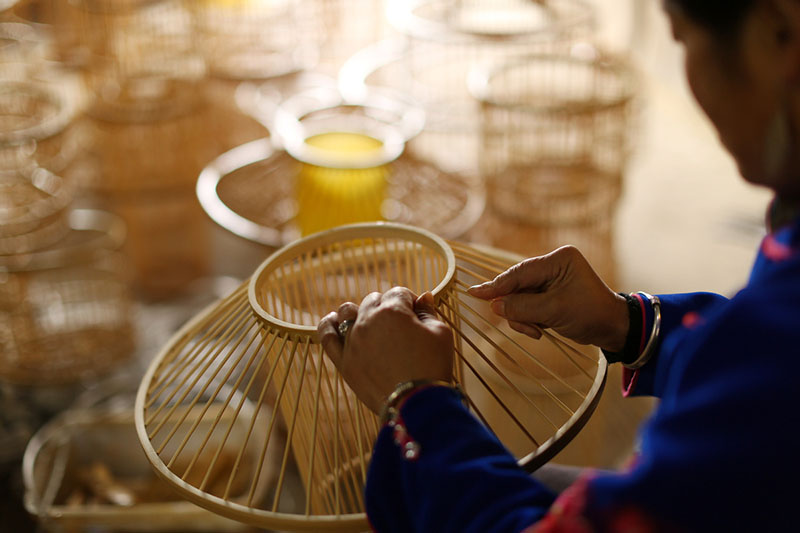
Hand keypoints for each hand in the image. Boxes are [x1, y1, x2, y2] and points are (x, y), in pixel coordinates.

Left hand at [317, 287, 453, 413]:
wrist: (416, 406)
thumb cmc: (431, 367)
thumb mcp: (440, 334)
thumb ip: (428, 312)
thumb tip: (423, 297)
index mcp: (392, 311)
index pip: (398, 292)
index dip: (410, 302)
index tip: (416, 314)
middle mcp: (367, 321)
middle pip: (373, 300)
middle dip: (387, 306)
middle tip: (399, 326)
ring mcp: (352, 341)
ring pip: (347, 312)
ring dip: (360, 312)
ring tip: (370, 322)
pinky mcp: (343, 362)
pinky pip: (327, 336)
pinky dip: (329, 325)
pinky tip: (333, 320)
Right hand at [467, 245, 628, 351]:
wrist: (614, 329)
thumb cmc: (590, 314)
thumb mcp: (554, 311)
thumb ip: (522, 307)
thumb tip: (494, 306)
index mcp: (558, 259)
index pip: (520, 273)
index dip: (496, 285)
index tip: (474, 293)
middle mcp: (553, 265)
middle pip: (517, 286)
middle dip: (517, 309)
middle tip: (525, 327)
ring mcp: (551, 280)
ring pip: (520, 298)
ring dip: (523, 318)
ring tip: (537, 331)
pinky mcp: (550, 294)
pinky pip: (528, 305)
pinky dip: (530, 320)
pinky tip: (540, 330)